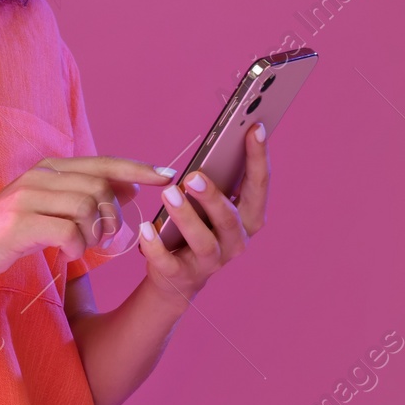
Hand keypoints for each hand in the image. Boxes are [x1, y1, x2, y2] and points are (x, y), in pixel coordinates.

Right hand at [0, 156, 175, 287]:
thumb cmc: (5, 233)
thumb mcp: (46, 207)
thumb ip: (83, 195)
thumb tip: (130, 189)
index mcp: (48, 168)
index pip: (103, 162)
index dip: (138, 168)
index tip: (168, 175)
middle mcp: (39, 176)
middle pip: (99, 187)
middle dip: (113, 215)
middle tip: (106, 237)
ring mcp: (27, 198)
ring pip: (87, 208)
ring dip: (94, 234)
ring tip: (83, 247)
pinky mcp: (20, 224)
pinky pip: (68, 232)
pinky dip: (76, 247)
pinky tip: (67, 255)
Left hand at [136, 121, 269, 311]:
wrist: (177, 274)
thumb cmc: (198, 225)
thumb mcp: (210, 202)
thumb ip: (219, 178)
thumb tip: (224, 139)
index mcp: (248, 218)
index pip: (259, 186)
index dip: (259, 157)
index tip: (255, 128)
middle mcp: (236, 241)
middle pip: (230, 218)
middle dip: (213, 196)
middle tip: (193, 175)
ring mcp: (211, 261)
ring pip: (204, 241)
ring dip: (186, 217)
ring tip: (169, 194)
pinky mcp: (182, 275)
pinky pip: (169, 262)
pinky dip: (156, 246)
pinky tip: (146, 229)